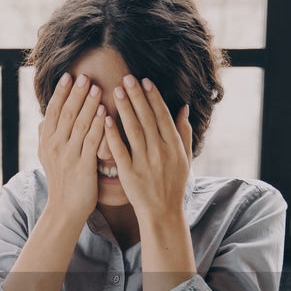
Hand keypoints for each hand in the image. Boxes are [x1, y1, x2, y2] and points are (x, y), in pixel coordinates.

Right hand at [38, 72, 105, 223]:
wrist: (64, 208)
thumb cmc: (61, 180)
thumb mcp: (47, 157)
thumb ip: (46, 136)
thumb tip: (44, 118)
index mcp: (46, 142)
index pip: (53, 111)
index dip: (60, 93)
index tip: (68, 76)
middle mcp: (55, 147)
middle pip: (66, 114)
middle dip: (76, 93)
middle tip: (85, 76)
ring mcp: (68, 156)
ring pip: (79, 124)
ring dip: (88, 104)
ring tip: (97, 88)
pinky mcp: (83, 167)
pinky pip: (91, 141)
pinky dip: (97, 125)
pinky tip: (105, 112)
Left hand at [104, 75, 191, 223]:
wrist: (163, 213)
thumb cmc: (173, 184)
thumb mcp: (184, 158)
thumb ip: (184, 132)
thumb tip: (183, 107)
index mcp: (174, 146)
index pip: (162, 115)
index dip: (153, 97)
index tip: (144, 80)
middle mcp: (160, 151)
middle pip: (147, 118)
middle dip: (137, 96)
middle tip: (126, 77)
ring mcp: (144, 162)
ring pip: (133, 130)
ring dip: (124, 108)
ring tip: (115, 91)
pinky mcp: (129, 173)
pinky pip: (120, 150)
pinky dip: (113, 134)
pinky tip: (106, 118)